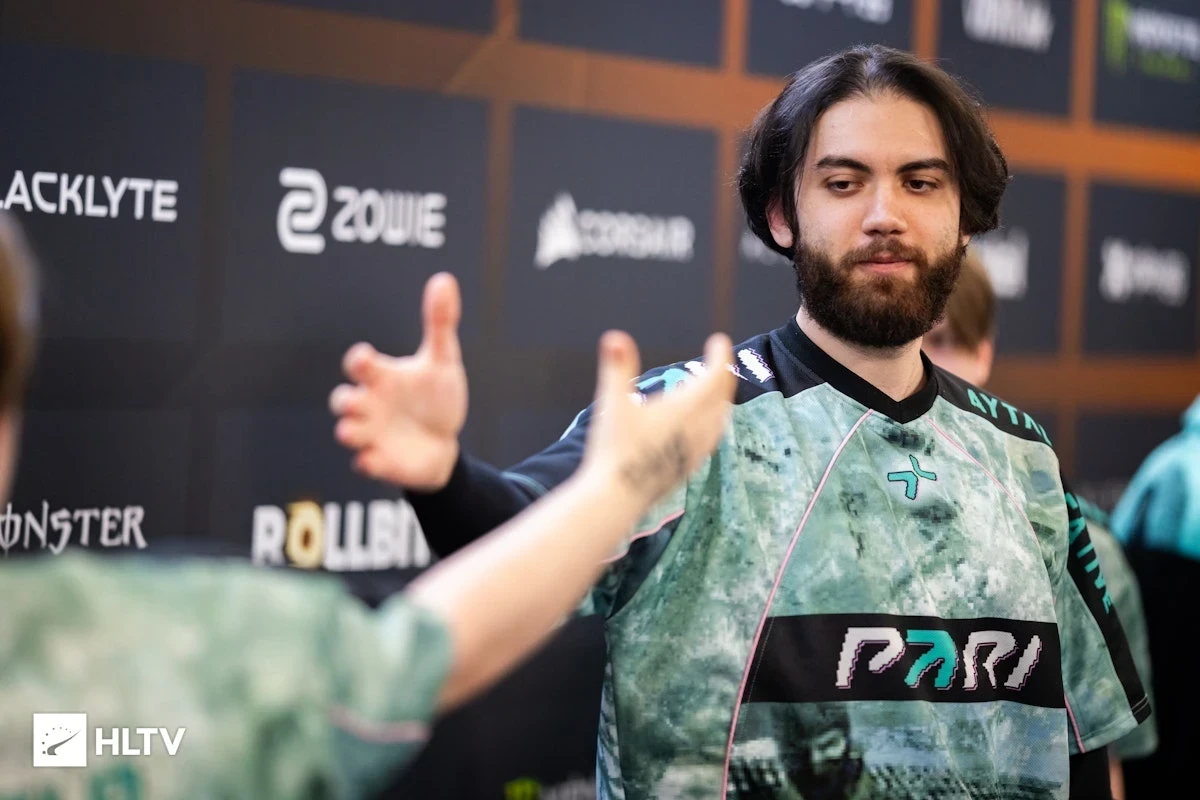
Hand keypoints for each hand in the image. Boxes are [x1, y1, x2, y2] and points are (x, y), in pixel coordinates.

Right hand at [329, 272, 467, 489]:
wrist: (444, 441)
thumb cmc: (435, 396)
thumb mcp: (442, 360)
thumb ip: (439, 323)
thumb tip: (444, 279)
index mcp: (382, 378)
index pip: (361, 365)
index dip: (359, 361)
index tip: (364, 357)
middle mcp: (370, 405)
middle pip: (343, 400)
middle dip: (344, 400)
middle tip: (355, 399)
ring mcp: (373, 434)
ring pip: (348, 432)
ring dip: (348, 431)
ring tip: (351, 431)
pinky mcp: (381, 461)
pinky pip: (367, 464)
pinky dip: (368, 463)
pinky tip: (374, 460)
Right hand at [580, 330, 735, 507]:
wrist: (617, 497)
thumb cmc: (613, 448)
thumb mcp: (612, 403)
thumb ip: (616, 367)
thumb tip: (613, 336)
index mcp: (683, 409)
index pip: (715, 376)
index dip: (720, 356)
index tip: (720, 340)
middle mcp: (697, 428)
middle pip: (723, 395)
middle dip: (723, 373)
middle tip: (719, 359)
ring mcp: (696, 449)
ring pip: (721, 417)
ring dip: (722, 397)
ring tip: (715, 388)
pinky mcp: (690, 466)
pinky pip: (713, 437)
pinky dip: (715, 420)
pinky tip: (704, 423)